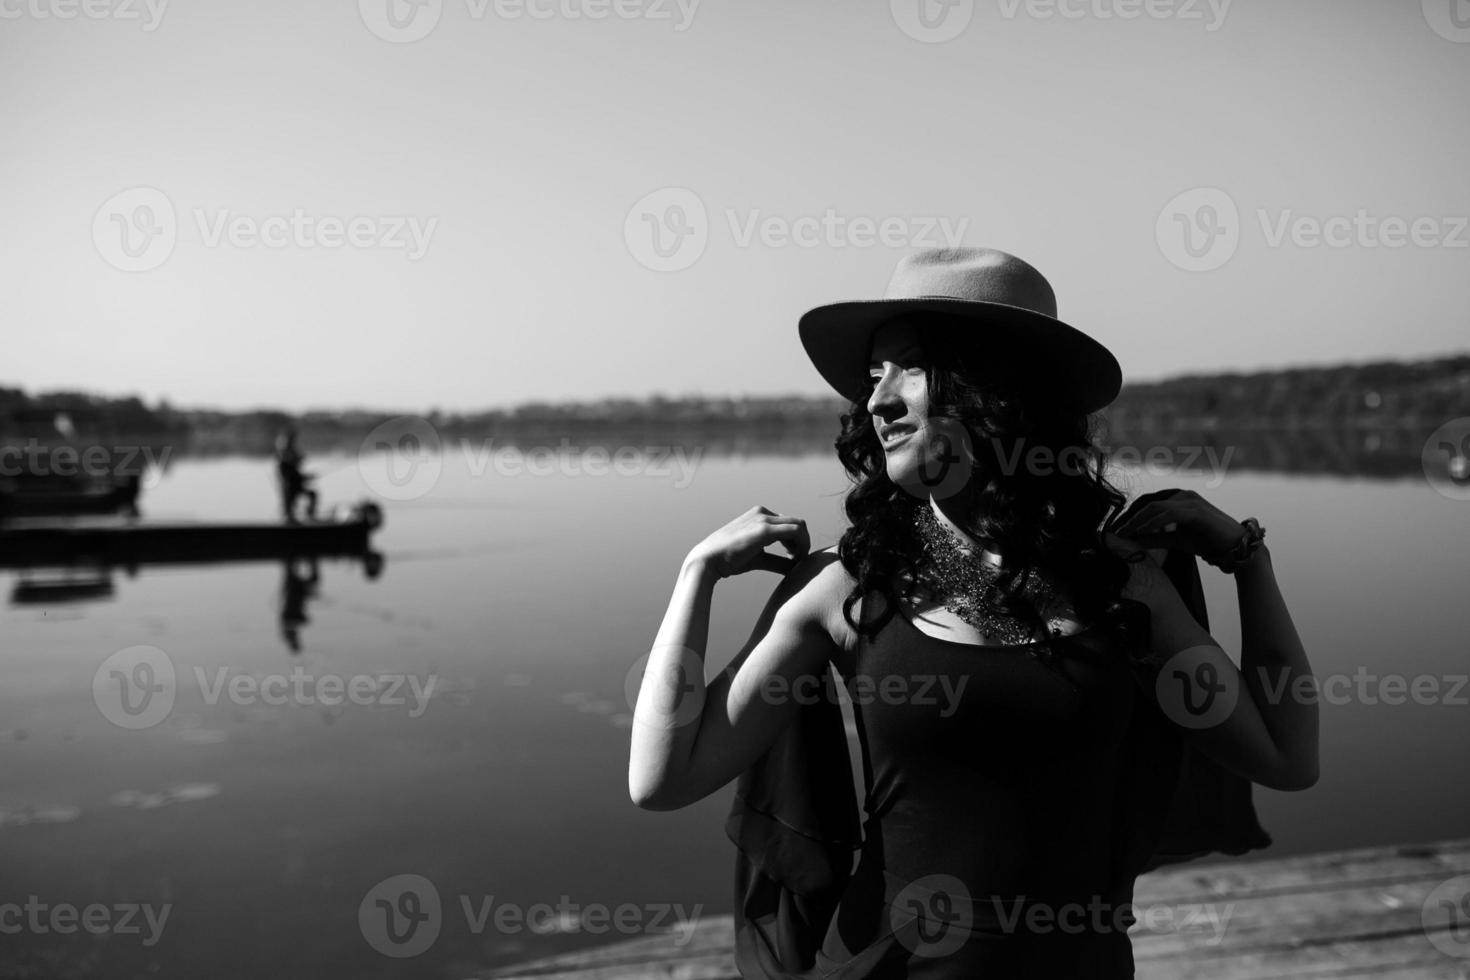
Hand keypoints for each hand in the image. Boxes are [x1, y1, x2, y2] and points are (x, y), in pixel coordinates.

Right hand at [685, 506, 810, 577]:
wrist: (708, 560)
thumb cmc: (729, 560)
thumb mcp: (758, 558)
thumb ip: (777, 561)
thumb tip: (795, 569)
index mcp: (759, 515)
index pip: (788, 524)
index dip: (796, 542)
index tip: (792, 559)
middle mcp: (762, 513)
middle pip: (797, 523)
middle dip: (802, 543)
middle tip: (797, 561)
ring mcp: (763, 519)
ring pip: (800, 526)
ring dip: (804, 545)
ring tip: (796, 562)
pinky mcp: (764, 530)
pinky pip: (796, 532)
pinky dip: (802, 546)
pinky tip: (794, 561)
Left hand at [1109, 488, 1244, 561]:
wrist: (1236, 548)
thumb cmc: (1208, 542)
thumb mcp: (1176, 540)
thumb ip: (1155, 538)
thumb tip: (1133, 541)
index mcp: (1178, 499)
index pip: (1147, 503)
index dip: (1130, 516)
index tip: (1117, 530)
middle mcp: (1183, 495)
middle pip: (1147, 502)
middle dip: (1129, 517)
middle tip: (1115, 532)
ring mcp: (1190, 500)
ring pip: (1155, 506)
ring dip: (1136, 520)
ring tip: (1124, 534)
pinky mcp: (1196, 511)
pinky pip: (1168, 514)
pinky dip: (1152, 523)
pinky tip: (1141, 532)